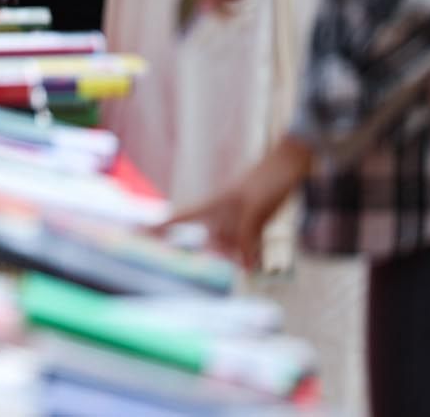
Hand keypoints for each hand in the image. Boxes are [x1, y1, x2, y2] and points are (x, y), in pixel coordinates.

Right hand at [162, 136, 312, 270]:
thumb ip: (245, 237)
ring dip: (239, 256)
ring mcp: (240, 215)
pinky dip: (253, 254)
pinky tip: (258, 264)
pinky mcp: (257, 218)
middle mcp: (223, 211)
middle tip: (228, 265)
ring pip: (231, 242)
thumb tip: (244, 266)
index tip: (137, 236)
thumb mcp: (254, 209)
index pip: (180, 217)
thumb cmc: (268, 179)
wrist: (292, 162)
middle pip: (211, 238)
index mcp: (214, 204)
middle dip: (217, 253)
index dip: (159, 228)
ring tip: (251, 266)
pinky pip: (250, 241)